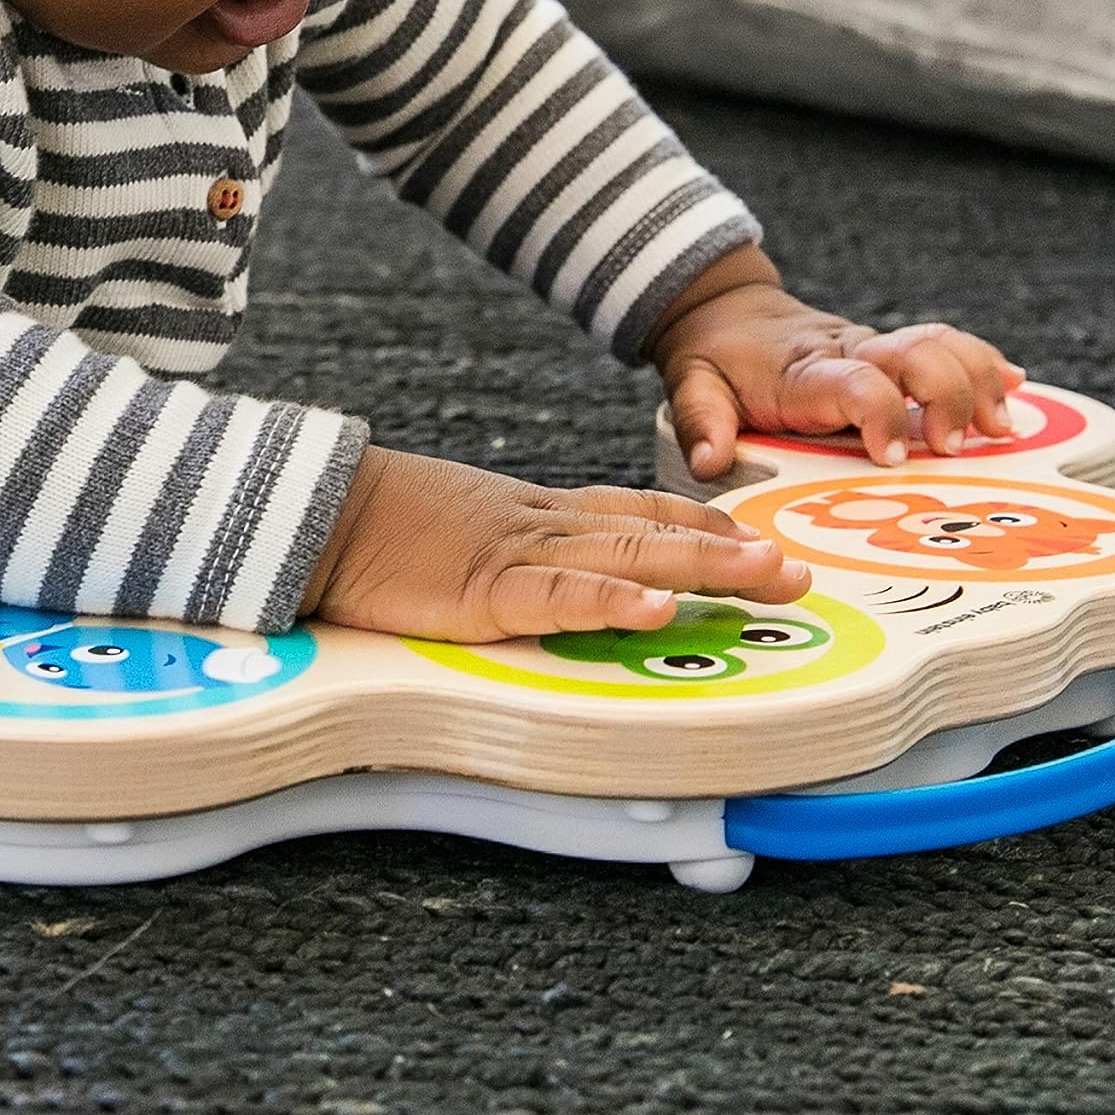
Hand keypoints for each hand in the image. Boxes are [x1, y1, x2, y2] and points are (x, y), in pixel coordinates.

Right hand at [302, 443, 807, 641]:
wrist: (317, 508)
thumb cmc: (377, 526)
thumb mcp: (459, 534)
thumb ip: (504, 557)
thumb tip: (531, 585)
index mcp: (534, 513)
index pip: (632, 508)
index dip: (698, 522)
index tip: (752, 535)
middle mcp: (542, 524)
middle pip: (653, 529)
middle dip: (730, 550)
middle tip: (796, 569)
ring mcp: (519, 552)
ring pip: (630, 552)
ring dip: (706, 565)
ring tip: (768, 578)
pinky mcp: (485, 588)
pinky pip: (561, 594)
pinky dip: (615, 598)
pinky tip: (661, 606)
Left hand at [648, 247, 1024, 479]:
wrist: (727, 310)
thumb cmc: (718, 355)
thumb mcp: (693, 384)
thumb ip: (702, 421)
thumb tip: (709, 461)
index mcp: (805, 370)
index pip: (854, 381)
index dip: (881, 412)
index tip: (893, 454)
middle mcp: (850, 353)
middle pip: (916, 354)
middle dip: (948, 394)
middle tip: (954, 445)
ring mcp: (876, 349)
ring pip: (941, 344)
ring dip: (978, 379)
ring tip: (1001, 425)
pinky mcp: (893, 352)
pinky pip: (948, 344)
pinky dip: (984, 361)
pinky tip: (1014, 384)